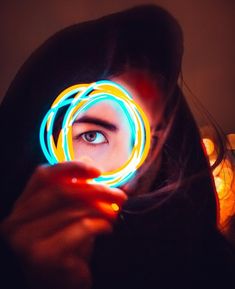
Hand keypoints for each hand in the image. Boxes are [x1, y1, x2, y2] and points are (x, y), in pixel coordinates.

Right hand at [0, 161, 126, 288]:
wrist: (62, 286)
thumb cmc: (66, 248)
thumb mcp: (69, 215)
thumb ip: (75, 190)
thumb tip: (90, 164)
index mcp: (21, 207)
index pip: (43, 175)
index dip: (71, 167)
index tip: (96, 171)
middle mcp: (16, 222)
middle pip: (61, 191)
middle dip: (96, 189)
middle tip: (118, 194)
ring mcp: (25, 240)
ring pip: (74, 209)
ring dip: (103, 207)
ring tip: (116, 211)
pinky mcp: (42, 256)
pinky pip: (81, 228)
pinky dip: (101, 225)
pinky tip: (108, 228)